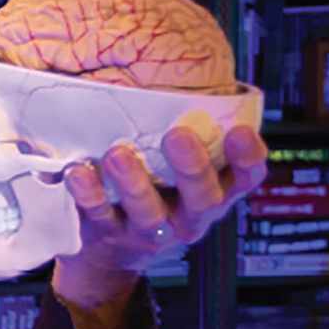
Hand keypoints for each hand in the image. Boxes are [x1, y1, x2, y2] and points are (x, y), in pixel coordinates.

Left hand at [53, 124, 268, 318]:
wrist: (113, 255)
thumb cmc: (157, 196)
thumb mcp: (183, 175)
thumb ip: (192, 138)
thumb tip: (186, 73)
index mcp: (215, 193)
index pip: (246, 178)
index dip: (248, 157)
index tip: (240, 132)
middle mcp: (189, 216)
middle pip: (201, 197)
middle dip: (191, 167)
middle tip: (178, 135)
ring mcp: (150, 230)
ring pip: (148, 212)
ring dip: (134, 183)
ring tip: (118, 155)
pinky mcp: (110, 234)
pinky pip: (100, 215)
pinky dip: (88, 194)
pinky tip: (79, 172)